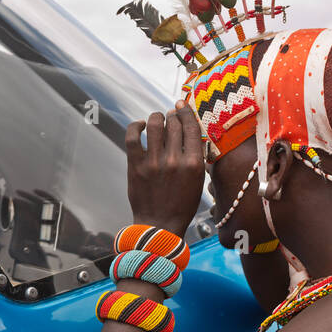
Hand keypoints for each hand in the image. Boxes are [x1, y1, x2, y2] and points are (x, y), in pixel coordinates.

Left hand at [124, 102, 204, 235]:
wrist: (159, 225)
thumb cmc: (181, 205)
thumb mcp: (198, 181)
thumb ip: (196, 157)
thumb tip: (190, 132)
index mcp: (194, 163)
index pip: (191, 127)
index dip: (186, 112)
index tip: (182, 106)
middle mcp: (174, 160)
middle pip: (174, 123)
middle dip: (173, 115)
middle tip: (171, 114)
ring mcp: (153, 162)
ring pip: (155, 124)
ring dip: (157, 117)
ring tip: (157, 118)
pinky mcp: (135, 165)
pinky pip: (133, 136)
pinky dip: (136, 126)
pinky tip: (140, 126)